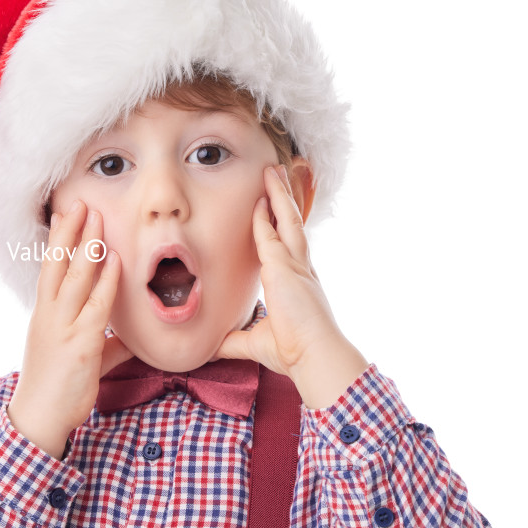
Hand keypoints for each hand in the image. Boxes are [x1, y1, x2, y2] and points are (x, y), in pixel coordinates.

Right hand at [8, 200, 132, 456]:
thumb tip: (126, 339)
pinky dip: (106, 282)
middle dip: (69, 232)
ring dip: (87, 246)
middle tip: (80, 202)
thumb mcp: (80, 358)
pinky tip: (115, 262)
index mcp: (45, 316)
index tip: (65, 214)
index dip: (58, 241)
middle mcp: (49, 316)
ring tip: (97, 218)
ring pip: (74, 278)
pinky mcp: (79, 346)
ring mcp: (62, 328)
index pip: (50, 269)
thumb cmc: (56, 389)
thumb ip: (105, 345)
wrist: (38, 419)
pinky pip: (96, 307)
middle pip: (57, 264)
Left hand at [214, 165, 367, 408]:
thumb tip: (213, 347)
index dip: (278, 225)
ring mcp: (296, 266)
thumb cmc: (293, 352)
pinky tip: (262, 195)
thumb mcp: (255, 342)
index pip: (286, 245)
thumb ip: (233, 341)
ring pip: (288, 220)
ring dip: (279, 194)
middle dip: (283, 200)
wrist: (315, 356)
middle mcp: (300, 269)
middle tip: (276, 176)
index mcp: (296, 283)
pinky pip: (275, 232)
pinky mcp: (286, 267)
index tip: (271, 207)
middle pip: (291, 224)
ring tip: (273, 171)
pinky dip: (268, 212)